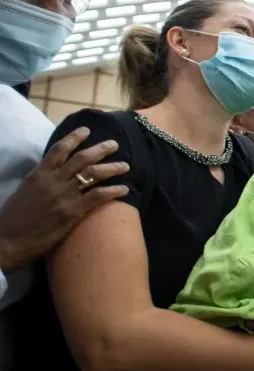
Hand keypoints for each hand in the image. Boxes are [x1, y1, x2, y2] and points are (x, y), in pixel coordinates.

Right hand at [0, 127, 128, 270]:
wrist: (8, 240)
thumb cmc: (13, 218)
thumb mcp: (24, 191)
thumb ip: (40, 180)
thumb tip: (53, 174)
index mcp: (38, 174)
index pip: (59, 150)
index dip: (74, 138)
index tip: (86, 130)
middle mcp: (53, 181)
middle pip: (82, 158)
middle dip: (101, 149)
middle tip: (114, 144)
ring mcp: (64, 195)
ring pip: (93, 174)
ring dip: (112, 168)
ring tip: (125, 166)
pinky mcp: (72, 211)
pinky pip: (98, 196)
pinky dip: (113, 191)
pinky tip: (125, 189)